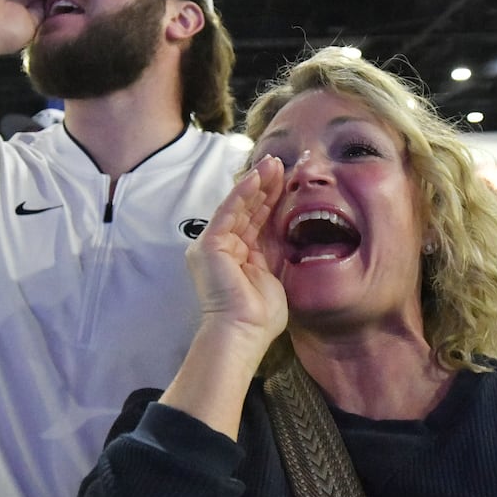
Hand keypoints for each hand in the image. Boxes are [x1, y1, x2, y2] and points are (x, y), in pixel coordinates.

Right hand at [187, 156, 288, 355]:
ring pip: (238, 206)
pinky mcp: (209, 245)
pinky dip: (243, 192)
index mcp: (237, 256)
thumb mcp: (274, 275)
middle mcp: (222, 248)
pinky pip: (228, 212)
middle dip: (264, 186)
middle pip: (246, 210)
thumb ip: (275, 252)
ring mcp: (213, 246)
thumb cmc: (260, 316)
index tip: (288, 181)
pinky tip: (258, 176)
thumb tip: (287, 233)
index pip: (256, 221)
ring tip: (273, 163)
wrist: (243, 333)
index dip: (271, 200)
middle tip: (281, 163)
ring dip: (256, 183)